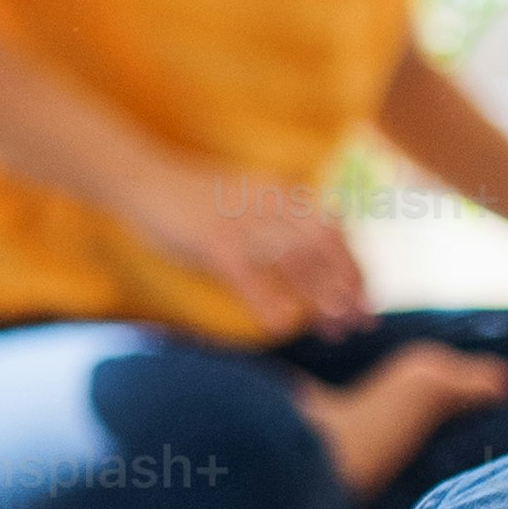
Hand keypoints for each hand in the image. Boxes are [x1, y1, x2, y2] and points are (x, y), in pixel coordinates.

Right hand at [132, 161, 373, 336]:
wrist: (141, 176)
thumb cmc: (189, 194)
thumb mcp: (244, 194)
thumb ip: (277, 213)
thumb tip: (309, 242)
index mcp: (280, 193)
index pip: (334, 232)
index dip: (354, 268)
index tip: (366, 300)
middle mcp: (270, 203)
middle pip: (324, 249)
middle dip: (347, 290)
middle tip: (361, 325)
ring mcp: (242, 221)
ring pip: (296, 263)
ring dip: (319, 300)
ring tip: (333, 332)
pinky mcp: (212, 240)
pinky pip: (249, 277)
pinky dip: (267, 302)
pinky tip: (279, 326)